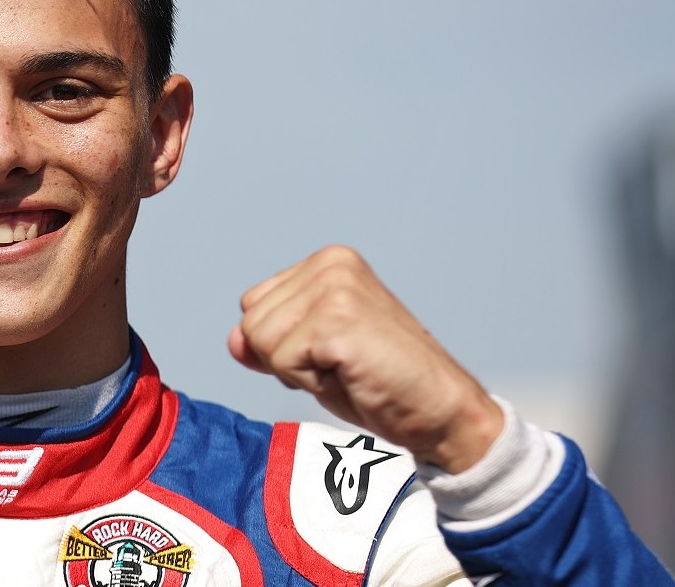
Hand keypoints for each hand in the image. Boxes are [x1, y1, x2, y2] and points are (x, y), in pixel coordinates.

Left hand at [229, 245, 501, 472]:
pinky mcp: (337, 323)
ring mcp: (335, 290)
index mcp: (328, 262)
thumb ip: (270, 340)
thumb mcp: (314, 354)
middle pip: (252, 324)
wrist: (441, 411)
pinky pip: (283, 363)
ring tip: (347, 369)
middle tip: (342, 365)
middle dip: (287, 359)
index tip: (330, 353)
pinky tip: (352, 376)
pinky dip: (311, 382)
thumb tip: (234, 339)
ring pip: (262, 343)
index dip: (282, 343)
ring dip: (299, 371)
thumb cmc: (383, 383)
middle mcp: (331, 265)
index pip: (253, 305)